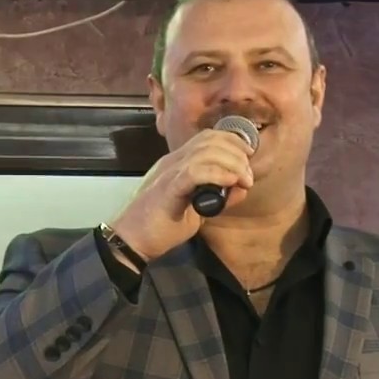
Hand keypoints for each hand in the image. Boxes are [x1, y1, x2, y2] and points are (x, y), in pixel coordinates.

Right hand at [109, 129, 254, 260]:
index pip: (207, 138)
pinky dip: (217, 173)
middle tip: (247, 175)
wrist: (131, 240)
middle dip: (236, 151)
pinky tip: (229, 182)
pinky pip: (194, 171)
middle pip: (209, 139)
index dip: (232, 142)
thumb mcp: (197, 211)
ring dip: (231, 163)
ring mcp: (169, 172)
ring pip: (205, 151)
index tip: (248, 159)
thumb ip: (218, 198)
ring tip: (243, 180)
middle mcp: (173, 161)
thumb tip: (241, 188)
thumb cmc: (161, 227)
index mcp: (177, 163)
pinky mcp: (168, 188)